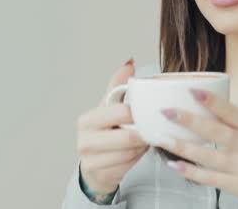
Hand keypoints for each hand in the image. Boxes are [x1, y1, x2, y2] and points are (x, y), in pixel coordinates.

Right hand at [76, 59, 148, 195]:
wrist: (94, 163)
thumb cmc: (105, 131)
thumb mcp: (109, 107)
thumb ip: (118, 86)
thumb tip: (129, 62)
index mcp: (87, 119)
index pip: (119, 113)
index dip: (137, 114)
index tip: (148, 111)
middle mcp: (85, 140)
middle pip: (127, 137)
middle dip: (143, 133)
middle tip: (152, 128)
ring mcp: (91, 160)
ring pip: (130, 152)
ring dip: (142, 146)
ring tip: (146, 138)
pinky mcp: (100, 174)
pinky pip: (129, 165)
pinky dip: (138, 157)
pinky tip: (138, 151)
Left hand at [157, 89, 237, 208]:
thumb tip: (212, 108)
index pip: (230, 111)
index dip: (210, 100)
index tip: (190, 90)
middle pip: (213, 131)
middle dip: (187, 120)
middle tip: (166, 111)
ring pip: (205, 155)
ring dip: (180, 146)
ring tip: (160, 138)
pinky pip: (208, 178)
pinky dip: (190, 171)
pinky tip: (174, 165)